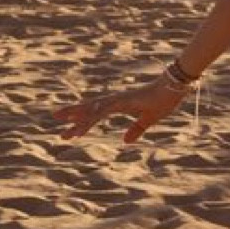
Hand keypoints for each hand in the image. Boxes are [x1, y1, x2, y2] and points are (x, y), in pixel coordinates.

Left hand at [53, 75, 188, 145]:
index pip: (96, 114)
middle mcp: (115, 101)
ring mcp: (119, 100)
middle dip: (72, 115)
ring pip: (94, 109)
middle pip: (90, 109)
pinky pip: (106, 109)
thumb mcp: (149, 120)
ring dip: (79, 115)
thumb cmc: (163, 100)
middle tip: (55, 119)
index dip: (82, 122)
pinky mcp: (125, 100)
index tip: (69, 132)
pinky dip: (94, 114)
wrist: (174, 87)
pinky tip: (85, 118)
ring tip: (63, 121)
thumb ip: (136, 130)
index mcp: (119, 105)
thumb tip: (125, 141)